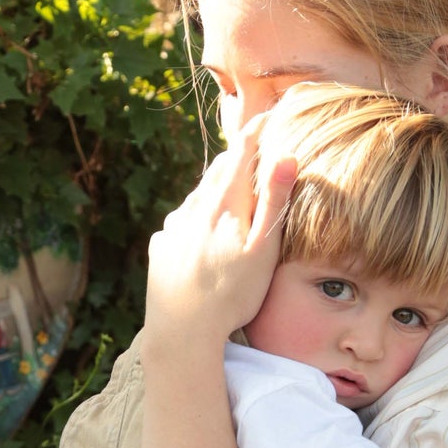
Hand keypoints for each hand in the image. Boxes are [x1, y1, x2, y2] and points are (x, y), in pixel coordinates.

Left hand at [143, 116, 297, 352]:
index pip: (241, 151)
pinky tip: (206, 230)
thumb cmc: (231, 296)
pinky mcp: (161, 245)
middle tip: (256, 146)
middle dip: (238, 155)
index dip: (258, 130)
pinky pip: (183, 220)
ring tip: (235, 188)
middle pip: (218, 169)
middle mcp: (193, 207)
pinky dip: (198, 214)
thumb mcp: (262, 251)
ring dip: (218, 185)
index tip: (272, 114)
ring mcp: (173, 226)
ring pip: (200, 194)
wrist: (180, 332)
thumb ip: (274, 203)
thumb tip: (286, 156)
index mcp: (223, 204)